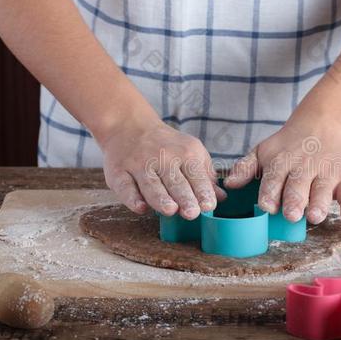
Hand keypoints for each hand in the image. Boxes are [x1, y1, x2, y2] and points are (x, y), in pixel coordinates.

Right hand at [100, 115, 225, 218]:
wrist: (130, 126)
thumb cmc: (168, 146)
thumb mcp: (191, 152)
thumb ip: (205, 176)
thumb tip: (221, 198)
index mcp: (185, 153)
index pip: (196, 175)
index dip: (203, 191)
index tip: (209, 205)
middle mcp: (163, 158)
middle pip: (175, 181)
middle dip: (185, 197)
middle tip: (192, 213)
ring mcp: (139, 164)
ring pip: (151, 184)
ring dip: (161, 198)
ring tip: (171, 210)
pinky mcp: (119, 172)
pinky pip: (125, 187)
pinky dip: (132, 198)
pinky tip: (141, 208)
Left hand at [224, 123, 340, 225]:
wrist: (322, 124)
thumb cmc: (287, 146)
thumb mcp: (263, 151)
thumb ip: (246, 168)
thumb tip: (229, 183)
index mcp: (281, 162)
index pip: (273, 178)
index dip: (270, 192)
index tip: (267, 206)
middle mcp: (304, 167)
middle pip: (298, 186)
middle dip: (294, 200)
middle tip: (291, 215)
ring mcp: (326, 172)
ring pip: (323, 190)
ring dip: (320, 203)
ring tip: (315, 217)